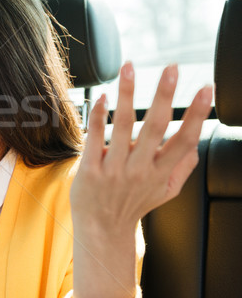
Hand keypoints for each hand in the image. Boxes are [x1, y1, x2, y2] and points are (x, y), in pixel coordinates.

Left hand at [70, 62, 212, 230]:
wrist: (101, 229)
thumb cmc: (133, 205)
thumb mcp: (165, 192)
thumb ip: (182, 168)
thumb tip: (195, 144)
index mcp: (161, 172)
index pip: (184, 140)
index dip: (196, 115)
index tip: (205, 89)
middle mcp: (140, 170)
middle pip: (155, 127)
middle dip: (164, 96)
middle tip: (171, 68)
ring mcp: (114, 169)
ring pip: (123, 126)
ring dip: (127, 94)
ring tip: (130, 68)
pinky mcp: (90, 169)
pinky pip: (95, 138)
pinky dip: (99, 116)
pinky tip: (103, 96)